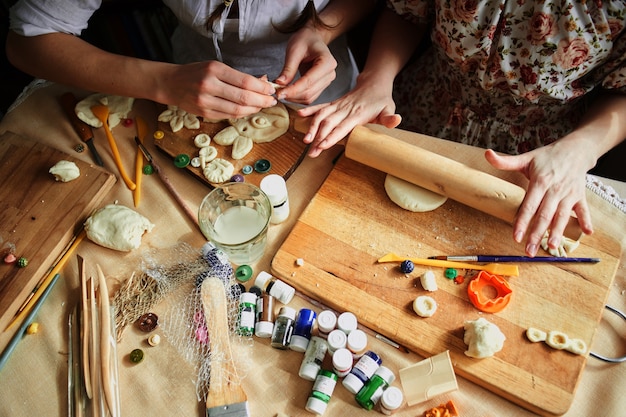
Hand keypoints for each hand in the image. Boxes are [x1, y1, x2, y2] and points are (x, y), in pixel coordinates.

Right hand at [162, 61, 277, 119]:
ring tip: (262, 106)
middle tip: (272, 101)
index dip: (262, 88)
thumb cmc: (197, 73)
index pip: (245, 81)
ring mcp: (205, 101)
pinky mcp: (204, 113)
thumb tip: (263, 81)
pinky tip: (248, 110)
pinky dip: (242, 114)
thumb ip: (239, 76)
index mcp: (214, 69)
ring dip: (253, 109)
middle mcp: (209, 85)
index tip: (271, 90)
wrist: (171, 83)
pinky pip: (229, 116)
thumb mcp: (217, 67)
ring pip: (237, 110)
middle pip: (243, 98)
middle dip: (262, 101)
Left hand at [274, 26, 337, 103]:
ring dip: (294, 98)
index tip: (279, 93)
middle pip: (309, 92)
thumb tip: (280, 84)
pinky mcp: (321, 86)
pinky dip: (297, 98)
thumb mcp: (294, 50)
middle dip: (292, 95)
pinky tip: (288, 92)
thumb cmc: (305, 40)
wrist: (313, 38)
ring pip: (309, 98)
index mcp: (327, 62)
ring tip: (281, 92)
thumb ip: (288, 68)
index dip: (293, 90)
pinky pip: (309, 97)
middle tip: (276, 93)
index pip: (308, 81)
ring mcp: (327, 81)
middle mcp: (330, 74)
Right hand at [297, 75, 401, 156]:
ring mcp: (338, 105)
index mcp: (358, 113)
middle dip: (318, 138)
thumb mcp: (389, 108)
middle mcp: (345, 109)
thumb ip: (390, 117)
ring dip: (312, 128)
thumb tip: (397, 120)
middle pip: (329, 124)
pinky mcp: (334, 103)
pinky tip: (300, 116)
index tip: (322, 146)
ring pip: (322, 116)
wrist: (373, 82)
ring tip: (305, 141)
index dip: (331, 137)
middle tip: (311, 152)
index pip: (342, 127)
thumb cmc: (381, 99)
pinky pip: (320, 106)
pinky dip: (310, 111)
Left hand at [484, 144, 593, 255]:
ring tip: (551, 246)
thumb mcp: (526, 158)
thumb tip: (486, 154)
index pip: (529, 205)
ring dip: (558, 232)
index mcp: (540, 182)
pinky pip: (584, 210)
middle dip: (536, 234)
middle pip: (544, 215)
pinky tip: (586, 233)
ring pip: (562, 216)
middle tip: (529, 250)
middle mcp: (555, 190)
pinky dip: (586, 221)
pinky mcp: (580, 196)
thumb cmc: (547, 157)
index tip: (516, 237)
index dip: (522, 221)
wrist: (576, 149)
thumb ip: (506, 161)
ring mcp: (569, 194)